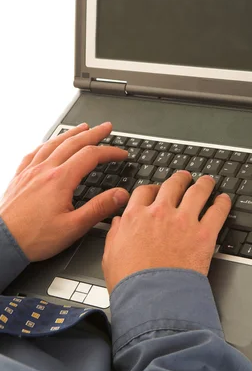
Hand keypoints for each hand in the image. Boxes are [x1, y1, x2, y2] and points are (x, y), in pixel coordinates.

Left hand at [0, 122, 129, 260]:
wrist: (1, 243)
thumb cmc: (33, 238)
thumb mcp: (73, 227)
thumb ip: (99, 208)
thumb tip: (120, 195)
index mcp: (60, 180)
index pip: (91, 156)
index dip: (110, 152)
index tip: (122, 154)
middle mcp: (45, 170)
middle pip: (74, 143)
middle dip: (94, 133)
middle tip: (106, 127)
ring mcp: (31, 172)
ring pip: (54, 144)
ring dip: (71, 133)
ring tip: (83, 128)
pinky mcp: (19, 178)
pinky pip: (34, 153)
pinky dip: (46, 144)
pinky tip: (49, 144)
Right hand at [102, 170, 231, 292]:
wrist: (152, 299)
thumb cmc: (130, 284)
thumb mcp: (110, 256)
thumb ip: (114, 235)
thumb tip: (118, 223)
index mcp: (136, 217)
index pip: (145, 191)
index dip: (153, 188)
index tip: (158, 190)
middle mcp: (160, 213)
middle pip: (173, 185)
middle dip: (180, 179)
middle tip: (185, 178)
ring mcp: (183, 221)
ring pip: (197, 191)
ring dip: (204, 184)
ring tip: (208, 182)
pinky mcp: (203, 233)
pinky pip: (217, 211)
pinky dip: (222, 203)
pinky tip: (224, 200)